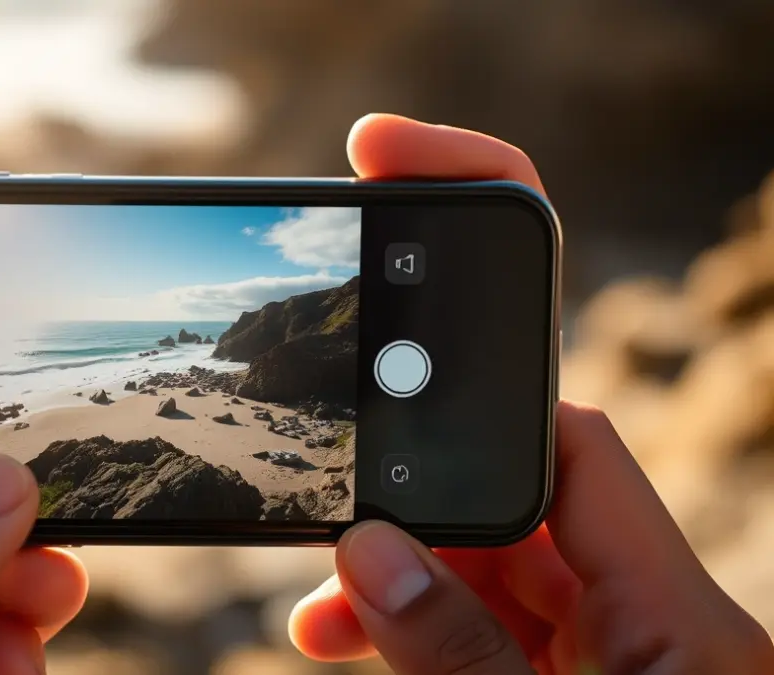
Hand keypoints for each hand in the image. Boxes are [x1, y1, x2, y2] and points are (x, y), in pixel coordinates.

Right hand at [288, 115, 773, 673]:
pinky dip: (405, 611)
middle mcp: (630, 599)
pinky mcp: (559, 665)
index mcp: (670, 604)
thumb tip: (365, 549)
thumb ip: (463, 648)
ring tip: (311, 593)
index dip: (477, 352)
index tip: (394, 278)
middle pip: (500, 477)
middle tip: (308, 422)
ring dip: (382, 556)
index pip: (567, 433)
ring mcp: (592, 635)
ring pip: (473, 553)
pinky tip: (344, 625)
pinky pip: (474, 613)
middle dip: (393, 456)